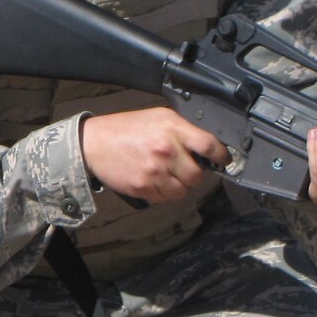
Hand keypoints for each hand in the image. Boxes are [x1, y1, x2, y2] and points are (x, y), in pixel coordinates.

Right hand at [80, 107, 229, 203]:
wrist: (93, 143)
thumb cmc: (126, 129)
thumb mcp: (158, 117)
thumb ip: (183, 129)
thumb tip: (206, 146)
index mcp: (172, 129)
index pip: (209, 145)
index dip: (221, 155)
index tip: (222, 160)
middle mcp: (166, 150)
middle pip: (198, 175)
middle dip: (194, 174)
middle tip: (184, 168)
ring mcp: (154, 171)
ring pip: (183, 191)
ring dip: (179, 186)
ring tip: (167, 176)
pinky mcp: (143, 187)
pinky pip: (165, 198)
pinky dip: (163, 193)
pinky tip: (154, 181)